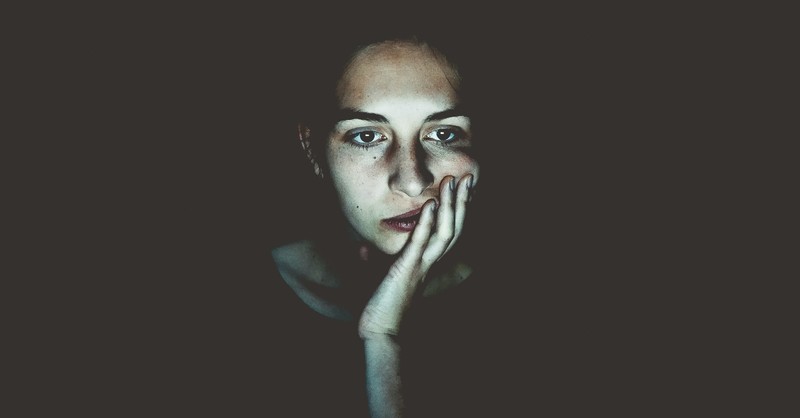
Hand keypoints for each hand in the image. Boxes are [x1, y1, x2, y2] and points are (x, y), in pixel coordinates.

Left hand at [358, 174, 473, 338]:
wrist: (379, 331)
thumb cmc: (379, 308)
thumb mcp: (375, 279)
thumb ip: (373, 262)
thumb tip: (364, 249)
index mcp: (424, 263)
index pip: (445, 232)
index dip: (455, 211)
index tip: (460, 190)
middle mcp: (429, 263)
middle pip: (453, 227)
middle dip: (461, 202)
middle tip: (469, 178)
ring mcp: (420, 265)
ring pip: (444, 232)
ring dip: (450, 206)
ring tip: (454, 183)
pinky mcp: (407, 269)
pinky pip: (420, 242)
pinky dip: (426, 222)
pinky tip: (431, 204)